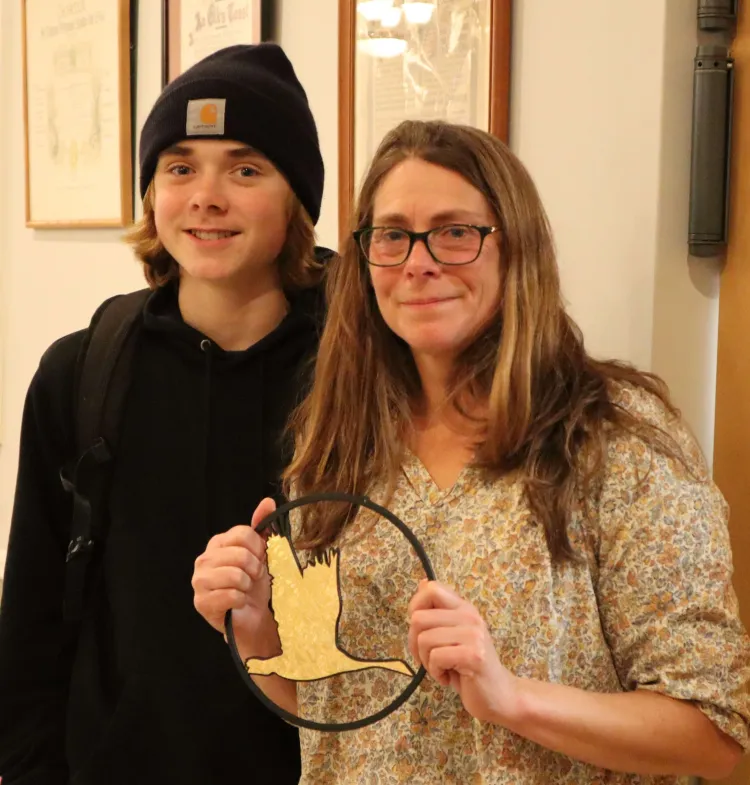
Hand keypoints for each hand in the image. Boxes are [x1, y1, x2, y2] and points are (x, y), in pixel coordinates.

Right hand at [192, 497, 278, 656]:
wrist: (253, 618)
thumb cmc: (256, 585)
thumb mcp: (263, 553)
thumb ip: (263, 527)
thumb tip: (268, 502)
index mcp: (218, 544)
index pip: (243, 534)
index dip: (258, 549)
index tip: (260, 560)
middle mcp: (204, 560)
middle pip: (240, 554)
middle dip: (255, 569)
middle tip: (253, 578)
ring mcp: (199, 581)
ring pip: (236, 575)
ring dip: (248, 586)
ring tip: (245, 590)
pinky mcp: (201, 603)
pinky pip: (232, 595)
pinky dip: (241, 601)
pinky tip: (238, 604)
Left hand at [407, 580, 520, 724]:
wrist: (500, 695)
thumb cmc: (469, 667)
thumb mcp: (451, 635)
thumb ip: (438, 611)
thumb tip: (422, 583)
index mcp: (464, 607)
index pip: (431, 589)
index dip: (415, 607)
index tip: (421, 629)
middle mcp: (470, 616)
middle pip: (419, 618)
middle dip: (415, 643)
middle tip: (429, 657)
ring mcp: (474, 635)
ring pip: (424, 640)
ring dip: (426, 661)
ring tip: (441, 668)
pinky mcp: (473, 655)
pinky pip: (436, 657)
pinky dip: (435, 672)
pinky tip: (448, 678)